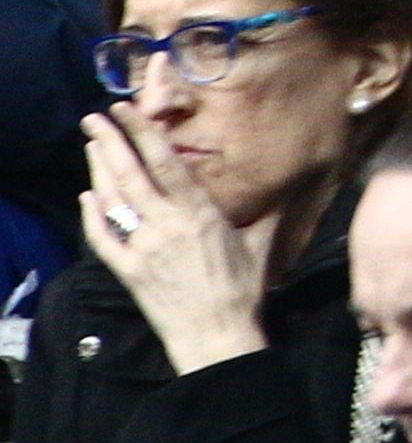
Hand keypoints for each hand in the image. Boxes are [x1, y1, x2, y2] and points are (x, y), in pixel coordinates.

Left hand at [80, 107, 276, 373]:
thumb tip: (292, 187)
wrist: (215, 333)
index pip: (166, 162)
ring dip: (99, 170)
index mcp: (200, 212)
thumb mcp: (260, 244)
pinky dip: (92, 215)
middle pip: (131, 174)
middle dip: (110, 142)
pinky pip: (103, 238)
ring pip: (114, 200)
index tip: (126, 109)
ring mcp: (143, 248)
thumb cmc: (242, 288)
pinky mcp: (128, 271)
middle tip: (94, 117)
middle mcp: (167, 224)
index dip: (143, 133)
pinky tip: (88, 197)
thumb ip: (268, 212)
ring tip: (92, 145)